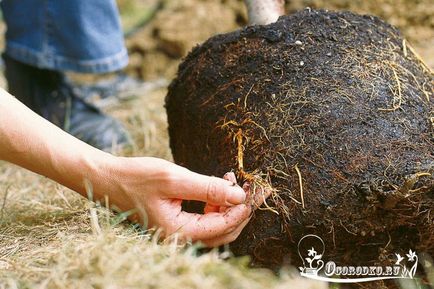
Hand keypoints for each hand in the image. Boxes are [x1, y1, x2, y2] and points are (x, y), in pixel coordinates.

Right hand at [106, 157, 269, 246]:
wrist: (108, 179)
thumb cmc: (136, 177)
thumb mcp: (175, 178)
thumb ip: (208, 188)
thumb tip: (239, 196)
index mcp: (178, 231)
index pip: (222, 226)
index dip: (242, 208)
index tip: (255, 190)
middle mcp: (178, 238)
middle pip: (222, 233)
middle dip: (239, 211)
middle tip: (250, 189)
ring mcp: (176, 233)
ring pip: (214, 228)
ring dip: (228, 208)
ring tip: (231, 182)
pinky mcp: (175, 223)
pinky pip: (203, 222)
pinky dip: (215, 207)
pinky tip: (216, 189)